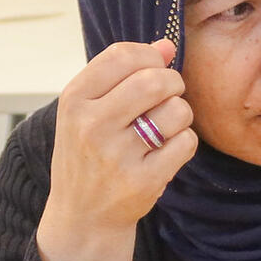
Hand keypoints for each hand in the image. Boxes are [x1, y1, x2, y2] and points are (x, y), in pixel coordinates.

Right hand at [37, 39, 198, 260]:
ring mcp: (116, 155)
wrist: (81, 216)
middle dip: (173, 84)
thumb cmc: (89, 153)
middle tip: (168, 96)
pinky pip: (186, 143)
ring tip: (163, 129)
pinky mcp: (142, 181)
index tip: (155, 69)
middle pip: (156, 81)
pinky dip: (184, 143)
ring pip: (176, 111)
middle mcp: (91, 125)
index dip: (150, 56)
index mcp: (74, 100)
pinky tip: (166, 152)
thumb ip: (124, 73)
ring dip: (180, 116)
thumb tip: (167, 45)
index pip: (123, 55)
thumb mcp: (89, 110)